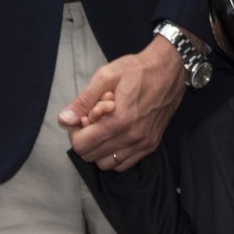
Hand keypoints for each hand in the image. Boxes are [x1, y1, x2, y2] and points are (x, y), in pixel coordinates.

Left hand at [59, 35, 184, 170]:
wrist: (168, 69)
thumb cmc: (137, 70)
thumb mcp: (106, 76)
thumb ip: (83, 101)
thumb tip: (64, 120)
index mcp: (118, 120)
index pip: (81, 145)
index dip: (76, 132)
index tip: (83, 117)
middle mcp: (131, 136)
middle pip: (90, 156)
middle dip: (86, 139)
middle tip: (93, 120)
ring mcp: (143, 143)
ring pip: (106, 164)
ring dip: (99, 149)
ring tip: (105, 128)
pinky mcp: (151, 145)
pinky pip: (124, 164)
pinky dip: (114, 155)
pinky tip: (116, 136)